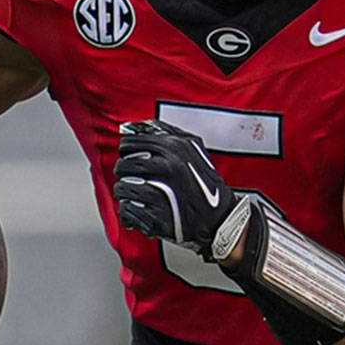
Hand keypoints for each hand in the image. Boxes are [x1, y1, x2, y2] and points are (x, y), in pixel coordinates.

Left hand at [113, 119, 239, 256]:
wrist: (220, 217)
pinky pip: (128, 211)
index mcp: (173, 148)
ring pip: (123, 188)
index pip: (131, 143)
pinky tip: (137, 210)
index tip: (128, 155)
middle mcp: (167, 168)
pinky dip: (128, 212)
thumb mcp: (192, 147)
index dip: (125, 149)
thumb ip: (165, 131)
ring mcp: (162, 193)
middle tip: (130, 176)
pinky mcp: (157, 218)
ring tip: (133, 195)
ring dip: (124, 192)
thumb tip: (133, 126)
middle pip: (124, 165)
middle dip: (123, 172)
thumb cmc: (205, 182)